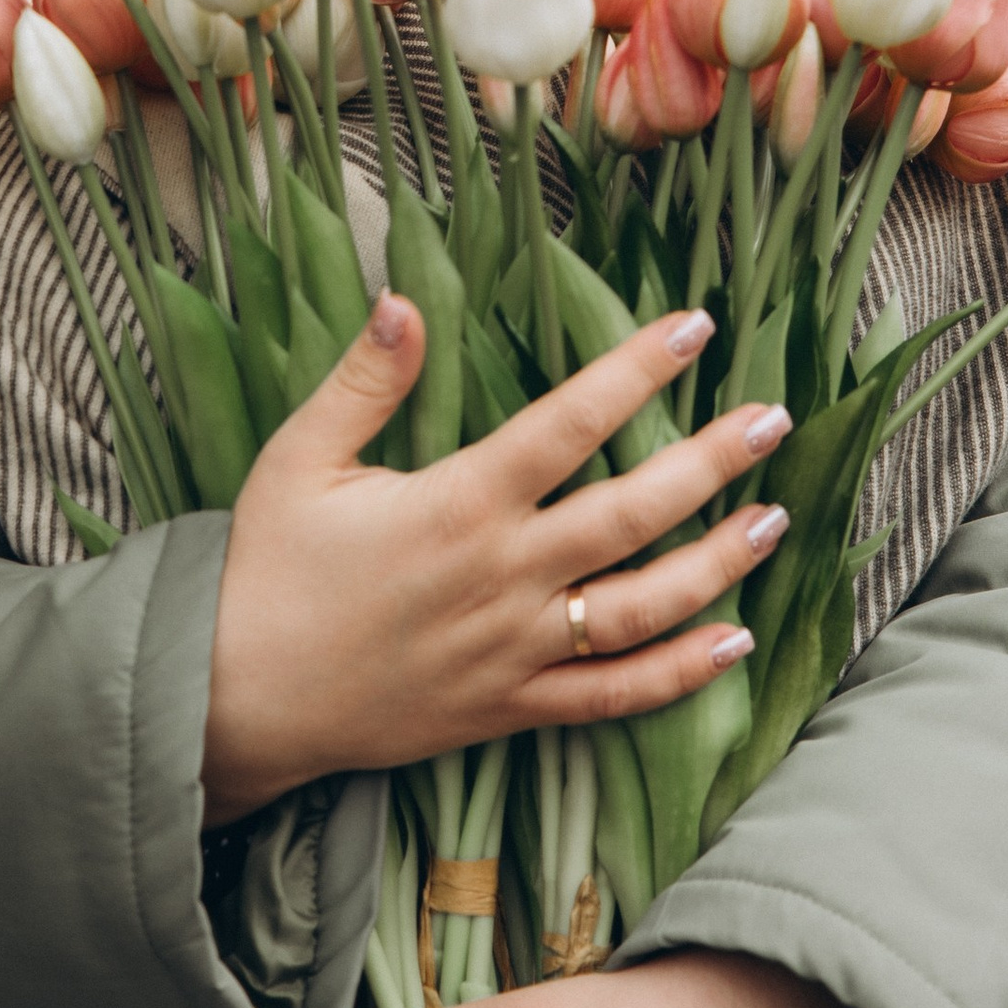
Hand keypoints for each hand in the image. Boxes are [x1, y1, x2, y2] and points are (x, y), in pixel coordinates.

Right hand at [201, 299, 791, 823]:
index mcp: (456, 504)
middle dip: (712, 462)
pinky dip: (678, 675)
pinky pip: (611, 698)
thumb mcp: (298, 458)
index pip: (569, 422)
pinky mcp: (509, 708)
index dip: (637, 369)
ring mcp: (513, 650)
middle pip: (632, 513)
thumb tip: (405, 299)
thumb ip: (363, 381)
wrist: (233, 699)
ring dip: (717, 563)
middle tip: (772, 420)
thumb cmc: (266, 570)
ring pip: (641, 608)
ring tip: (774, 521)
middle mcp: (501, 576)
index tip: (695, 325)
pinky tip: (731, 641)